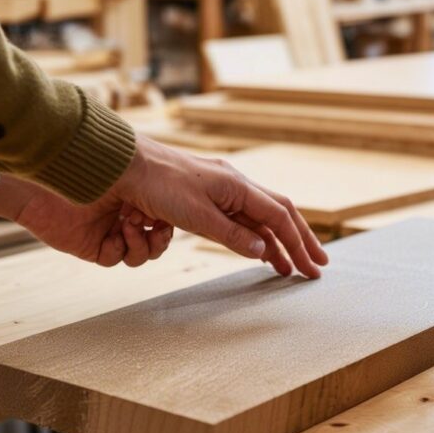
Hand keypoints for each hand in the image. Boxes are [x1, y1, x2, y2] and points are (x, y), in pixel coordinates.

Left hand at [0, 175, 172, 266]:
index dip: (173, 225)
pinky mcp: (91, 244)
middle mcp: (126, 211)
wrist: (64, 170)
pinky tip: (114, 235)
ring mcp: (108, 228)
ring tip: (130, 227)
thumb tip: (207, 211)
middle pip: (156, 240)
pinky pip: (115, 259)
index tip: (175, 220)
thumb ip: (175, 195)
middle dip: (160, 239)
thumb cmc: (112, 167)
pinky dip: (119, 250)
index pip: (167, 219)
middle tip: (157, 227)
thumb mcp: (150, 179)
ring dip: (142, 246)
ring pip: (139, 255)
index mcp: (141, 193)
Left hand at [111, 136, 328, 278]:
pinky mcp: (195, 204)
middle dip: (295, 243)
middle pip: (274, 218)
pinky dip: (247, 239)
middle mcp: (231, 189)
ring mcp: (214, 196)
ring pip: (253, 223)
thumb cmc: (157, 183)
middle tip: (313, 266)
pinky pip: (228, 224)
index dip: (298, 243)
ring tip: (283, 267)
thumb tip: (263, 249)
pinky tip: (249, 248)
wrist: (119, 166)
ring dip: (270, 246)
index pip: (279, 216)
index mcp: (237, 186)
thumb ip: (232, 234)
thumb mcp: (197, 214)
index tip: (313, 266)